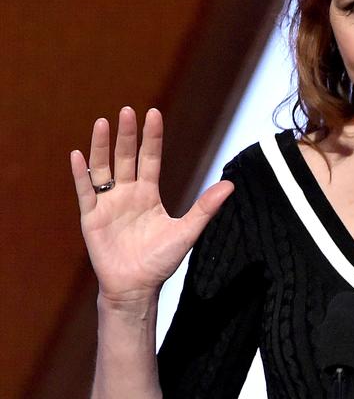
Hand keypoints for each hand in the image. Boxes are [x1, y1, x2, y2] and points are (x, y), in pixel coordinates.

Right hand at [70, 107, 233, 303]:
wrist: (136, 288)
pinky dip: (80, 175)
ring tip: (101, 123)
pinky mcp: (91, 218)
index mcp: (148, 194)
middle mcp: (127, 194)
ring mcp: (108, 204)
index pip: (150, 158)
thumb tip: (231, 185)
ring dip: (101, 146)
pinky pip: (85, 192)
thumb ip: (205, 208)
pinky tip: (77, 155)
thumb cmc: (160, 261)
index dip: (152, 137)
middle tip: (127, 111)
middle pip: (126, 157)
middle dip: (127, 135)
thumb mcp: (187, 232)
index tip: (153, 113)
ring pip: (103, 169)